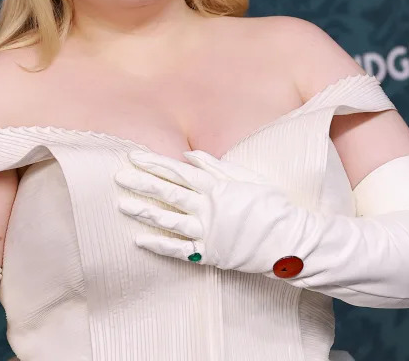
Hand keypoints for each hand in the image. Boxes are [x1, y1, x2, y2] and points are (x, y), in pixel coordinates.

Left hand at [114, 150, 306, 274]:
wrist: (289, 239)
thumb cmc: (270, 204)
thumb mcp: (245, 177)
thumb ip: (215, 166)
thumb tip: (189, 155)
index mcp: (216, 186)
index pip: (177, 172)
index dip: (153, 164)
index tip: (133, 157)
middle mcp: (208, 207)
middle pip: (168, 193)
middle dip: (142, 183)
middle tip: (119, 178)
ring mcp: (207, 231)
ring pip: (169, 220)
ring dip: (144, 212)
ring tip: (122, 205)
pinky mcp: (209, 253)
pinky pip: (179, 250)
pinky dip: (159, 245)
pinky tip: (140, 240)